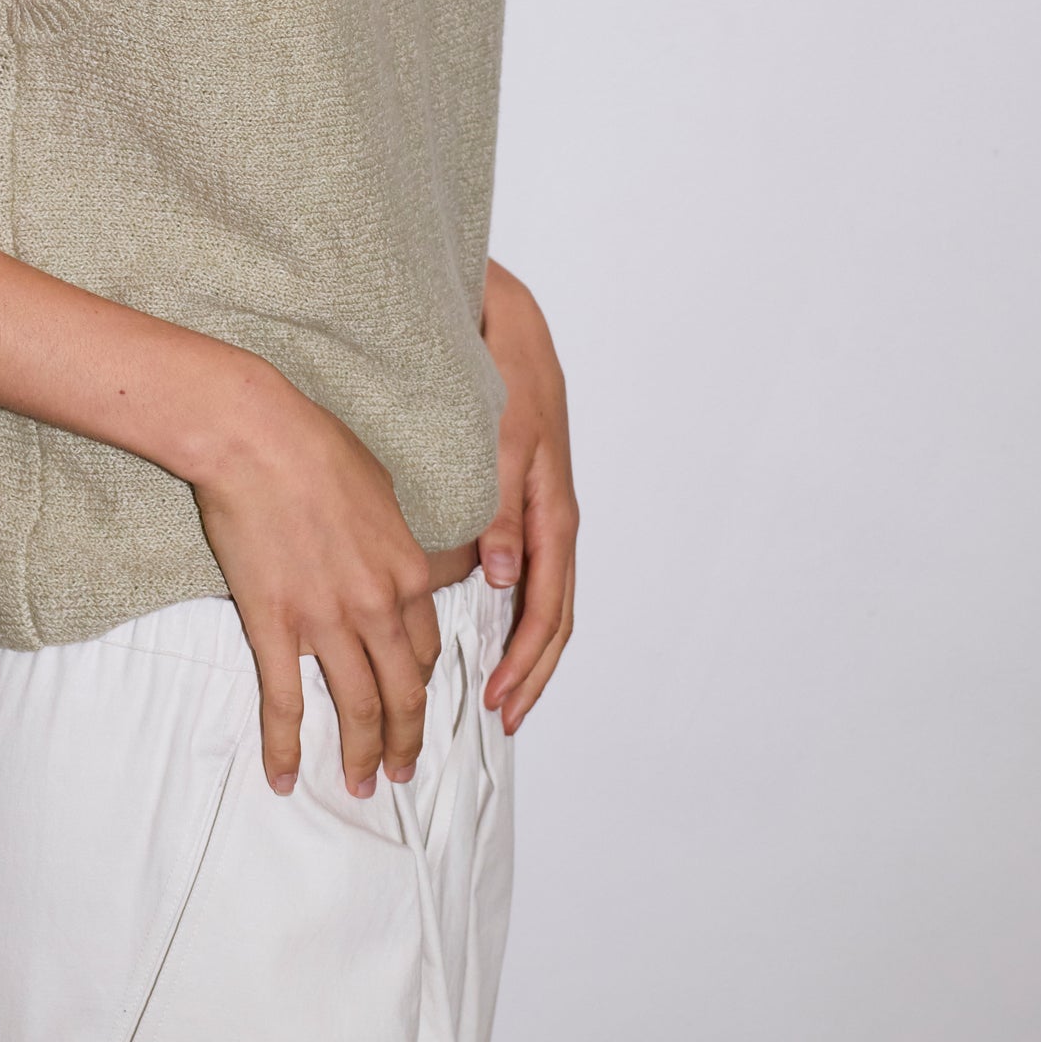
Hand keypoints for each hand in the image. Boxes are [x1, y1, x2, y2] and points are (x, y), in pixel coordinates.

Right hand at [191, 372, 443, 800]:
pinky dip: (286, 747)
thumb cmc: (316, 446)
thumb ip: (392, 537)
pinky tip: (283, 777)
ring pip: (357, 707)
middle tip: (399, 773)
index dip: (420, 685)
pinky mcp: (275, 625)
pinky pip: (286, 702)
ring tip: (359, 786)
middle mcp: (378, 606)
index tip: (412, 706)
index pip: (425, 648)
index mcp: (409, 572)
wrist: (257, 436)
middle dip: (404, 740)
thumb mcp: (381, 488)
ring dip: (360, 754)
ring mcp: (326, 620)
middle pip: (403, 692)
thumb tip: (391, 554)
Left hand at [476, 260, 578, 732]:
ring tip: (498, 689)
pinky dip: (514, 608)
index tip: (496, 701)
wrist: (509, 324)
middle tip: (501, 717)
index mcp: (552, 513)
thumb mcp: (501, 443)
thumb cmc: (505, 377)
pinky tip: (488, 623)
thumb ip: (500, 512)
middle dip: (530, 671)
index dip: (524, 660)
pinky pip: (528, 569)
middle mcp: (552, 520)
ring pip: (543, 597)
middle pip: (553, 615)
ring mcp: (540, 511)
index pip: (547, 607)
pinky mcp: (523, 498)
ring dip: (523, 647)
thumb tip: (503, 581)